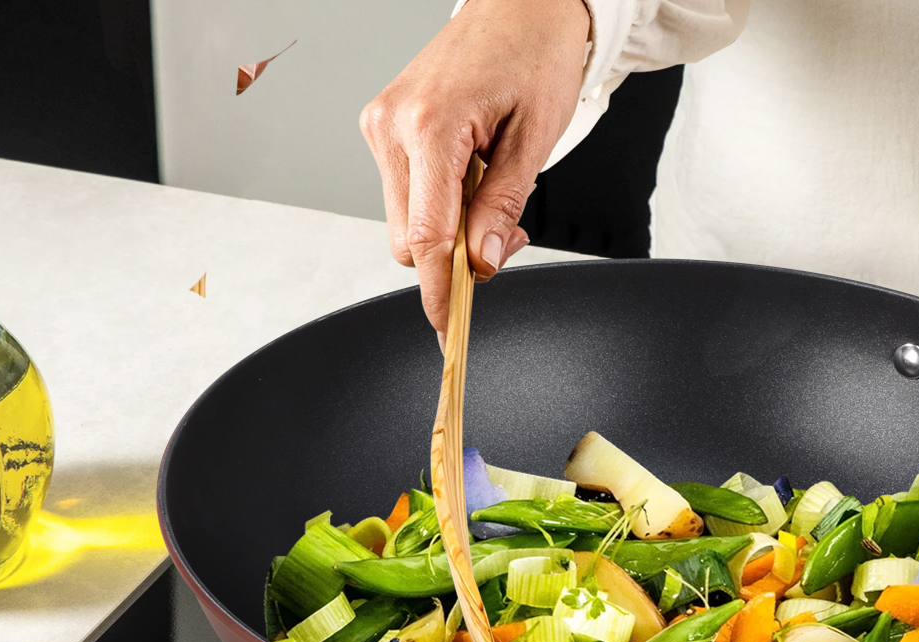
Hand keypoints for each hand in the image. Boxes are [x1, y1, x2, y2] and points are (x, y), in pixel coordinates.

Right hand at [360, 0, 590, 335]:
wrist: (522, 2)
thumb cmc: (537, 53)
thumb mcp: (536, 137)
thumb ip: (502, 206)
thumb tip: (479, 265)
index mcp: (430, 126)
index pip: (423, 237)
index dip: (438, 292)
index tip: (449, 332)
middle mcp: (392, 125)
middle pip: (405, 238)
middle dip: (452, 257)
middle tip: (507, 236)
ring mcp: (381, 123)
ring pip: (402, 219)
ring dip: (445, 228)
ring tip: (492, 188)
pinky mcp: (383, 124)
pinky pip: (403, 191)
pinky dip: (436, 201)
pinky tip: (469, 173)